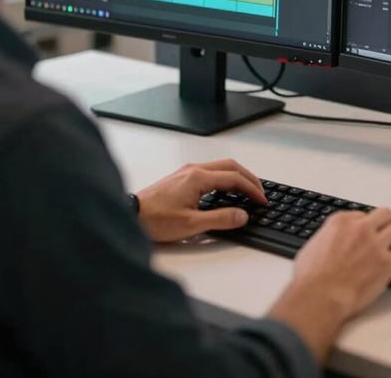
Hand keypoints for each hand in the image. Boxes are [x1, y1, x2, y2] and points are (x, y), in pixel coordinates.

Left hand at [135, 159, 266, 242]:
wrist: (129, 215)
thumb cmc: (155, 220)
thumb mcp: (191, 225)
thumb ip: (221, 219)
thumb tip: (243, 215)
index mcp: (199, 178)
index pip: (234, 178)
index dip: (252, 189)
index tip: (262, 200)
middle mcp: (194, 170)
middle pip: (230, 166)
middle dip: (249, 178)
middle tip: (260, 192)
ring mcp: (186, 172)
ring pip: (220, 166)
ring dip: (237, 176)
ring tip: (247, 190)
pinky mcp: (181, 177)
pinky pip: (210, 171)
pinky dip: (225, 177)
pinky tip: (225, 190)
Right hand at [268, 208, 390, 362]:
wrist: (319, 297)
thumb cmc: (310, 279)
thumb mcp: (312, 247)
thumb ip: (325, 239)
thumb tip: (329, 244)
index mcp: (341, 222)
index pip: (362, 215)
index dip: (368, 226)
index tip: (371, 234)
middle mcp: (360, 228)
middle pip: (385, 214)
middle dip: (390, 223)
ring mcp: (375, 244)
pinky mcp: (387, 262)